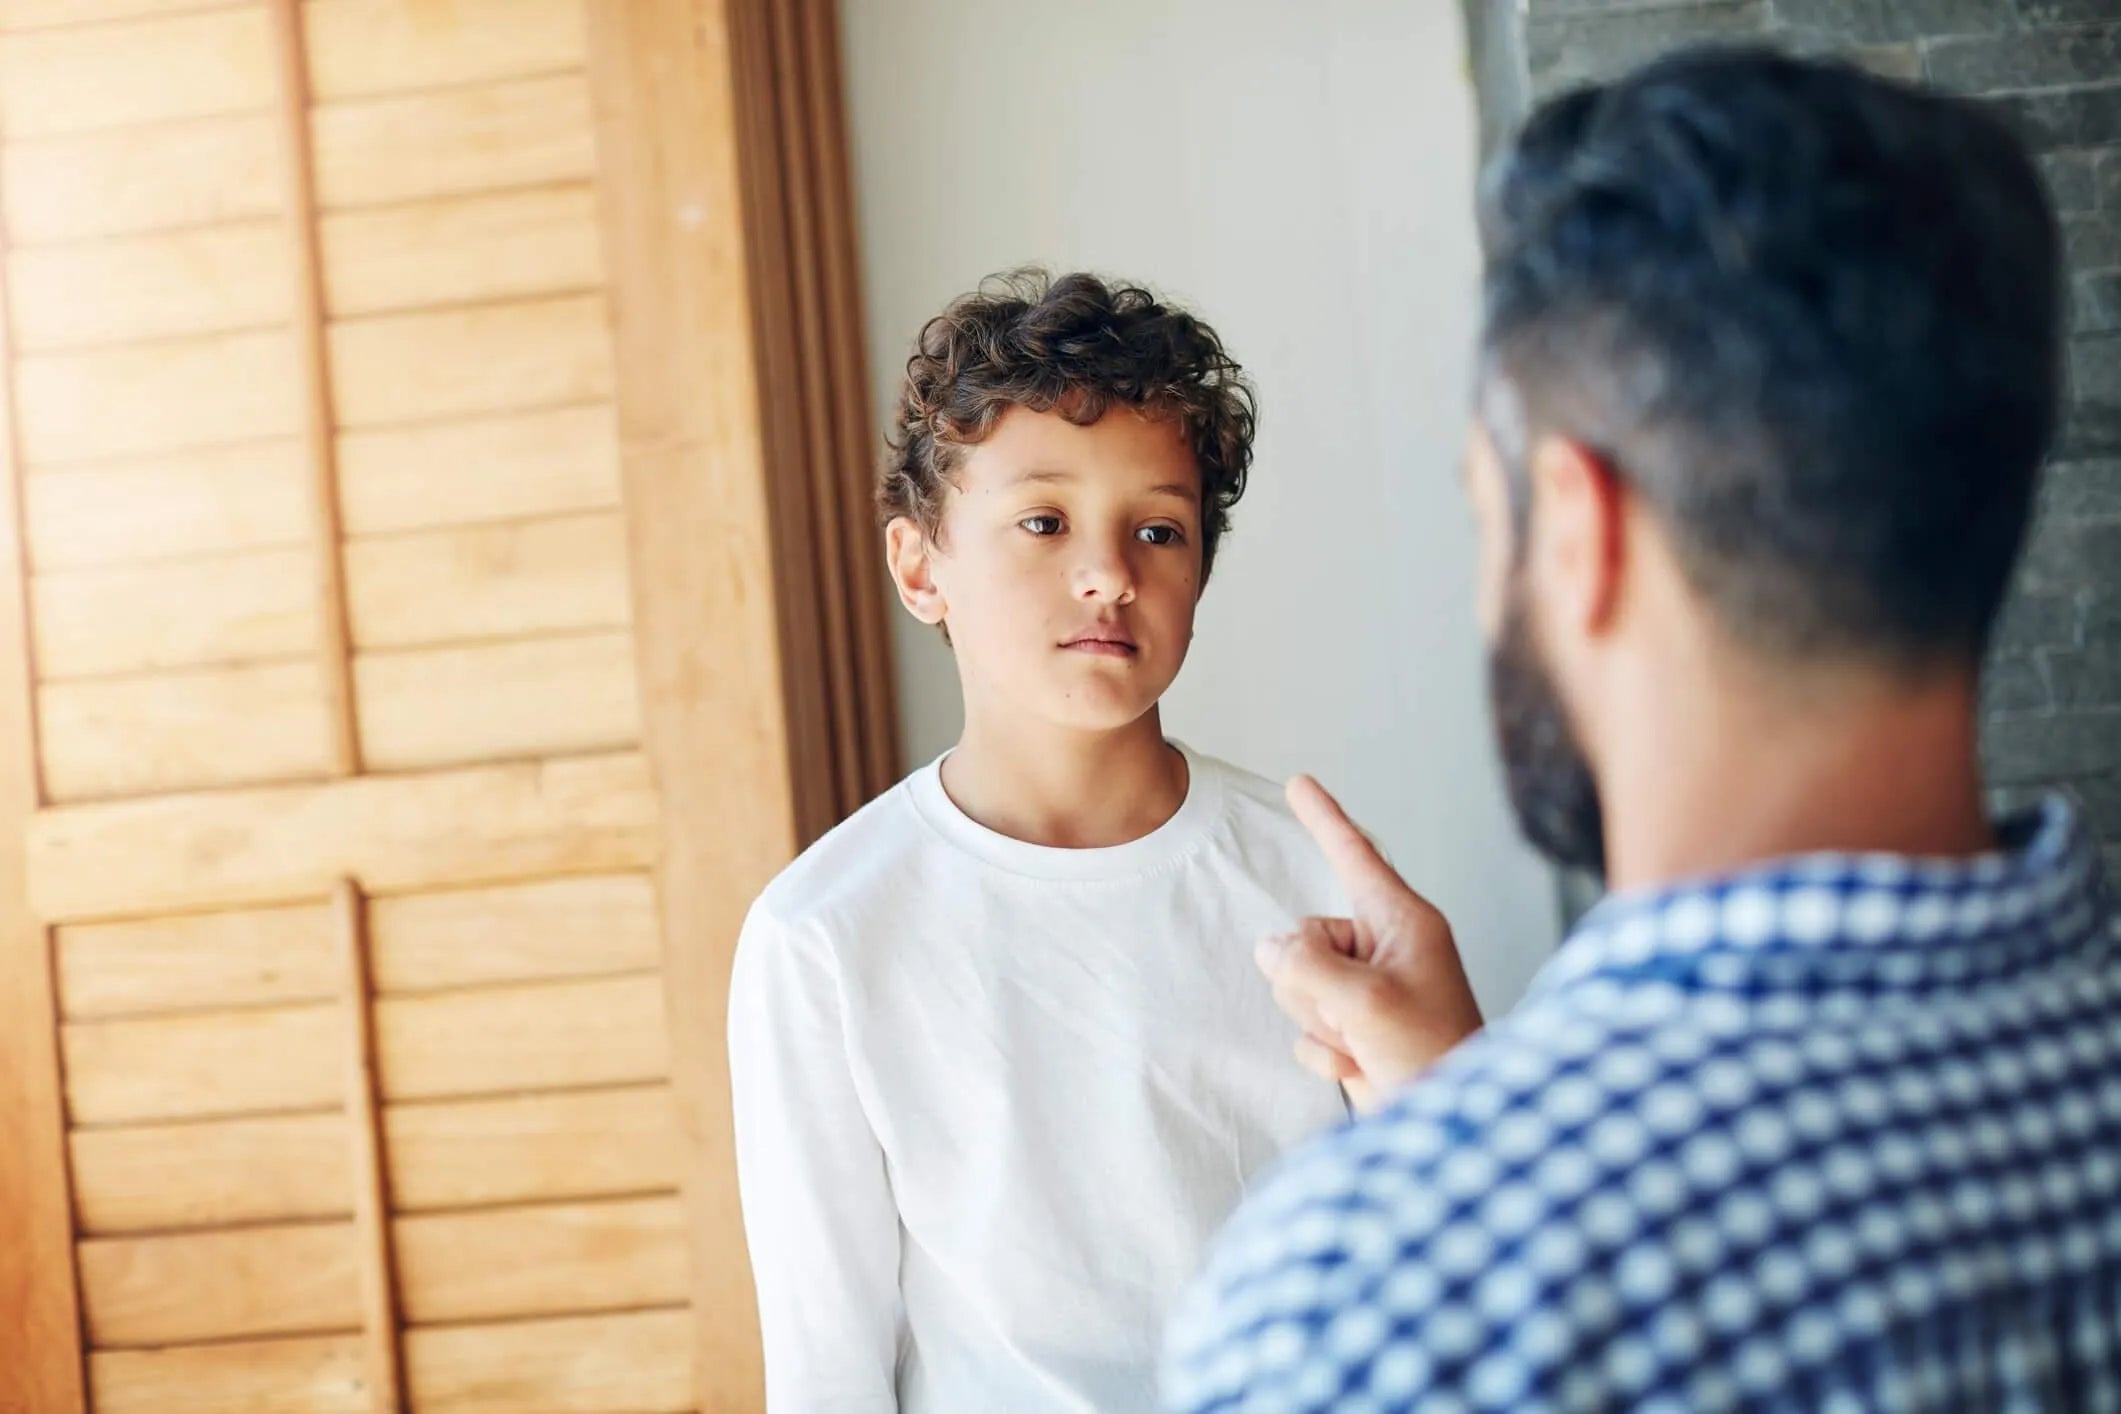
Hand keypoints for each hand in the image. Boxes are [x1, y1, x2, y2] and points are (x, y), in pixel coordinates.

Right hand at [1259, 776, 1483, 1112]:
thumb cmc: (1430, 1055)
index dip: (1323, 818)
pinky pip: (1307, 1025)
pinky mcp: (1357, 1026)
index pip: (1355, 856)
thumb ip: (1305, 965)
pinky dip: (1326, 1050)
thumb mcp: (1362, 1001)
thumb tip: (1272, 949)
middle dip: (1311, 980)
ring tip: (1364, 1042)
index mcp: (1404, 923)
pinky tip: (1362, 1064)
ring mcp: (1369, 989)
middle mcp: (1387, 948)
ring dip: (1319, 1019)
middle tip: (1354, 1015)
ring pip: (1299, 982)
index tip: (1299, 782)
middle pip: (1306, 936)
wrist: (1450, 1124)